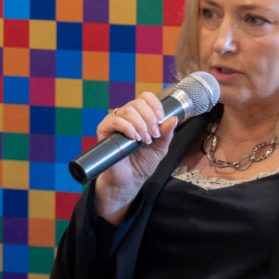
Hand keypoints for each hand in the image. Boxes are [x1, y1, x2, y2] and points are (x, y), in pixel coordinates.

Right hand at [93, 92, 178, 222]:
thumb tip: (174, 119)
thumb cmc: (142, 163)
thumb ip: (166, 134)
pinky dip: (127, 127)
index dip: (155, 105)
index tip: (161, 120)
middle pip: (137, 103)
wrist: (129, 180)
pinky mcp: (104, 130)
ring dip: (140, 125)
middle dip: (149, 118)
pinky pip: (114, 120)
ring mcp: (114, 122)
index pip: (146, 98)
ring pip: (127, 110)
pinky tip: (134, 138)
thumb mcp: (160, 148)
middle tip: (153, 135)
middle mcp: (126, 116)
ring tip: (144, 140)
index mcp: (140, 116)